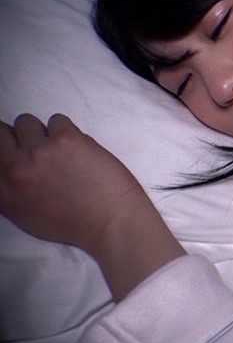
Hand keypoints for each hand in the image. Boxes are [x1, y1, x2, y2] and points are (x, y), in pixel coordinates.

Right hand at [0, 113, 184, 300]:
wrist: (111, 222)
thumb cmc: (74, 222)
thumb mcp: (25, 213)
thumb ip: (9, 187)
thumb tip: (7, 164)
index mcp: (3, 190)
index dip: (5, 146)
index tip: (15, 147)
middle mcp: (14, 168)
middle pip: (2, 132)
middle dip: (18, 137)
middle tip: (38, 148)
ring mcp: (39, 151)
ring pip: (28, 121)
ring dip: (43, 133)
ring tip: (61, 150)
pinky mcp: (65, 138)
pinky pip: (58, 120)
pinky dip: (67, 130)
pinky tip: (78, 148)